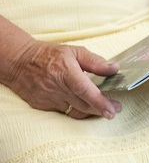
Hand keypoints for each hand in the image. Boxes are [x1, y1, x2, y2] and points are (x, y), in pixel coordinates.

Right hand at [1, 38, 119, 118]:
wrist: (19, 62)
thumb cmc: (48, 55)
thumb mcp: (74, 51)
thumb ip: (95, 61)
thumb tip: (115, 68)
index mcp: (66, 73)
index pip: (85, 91)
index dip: (100, 102)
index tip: (113, 109)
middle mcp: (57, 89)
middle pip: (83, 105)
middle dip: (101, 110)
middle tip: (115, 109)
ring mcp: (49, 99)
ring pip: (74, 111)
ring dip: (90, 112)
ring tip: (102, 108)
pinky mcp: (43, 106)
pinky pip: (63, 111)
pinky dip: (75, 110)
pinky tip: (84, 105)